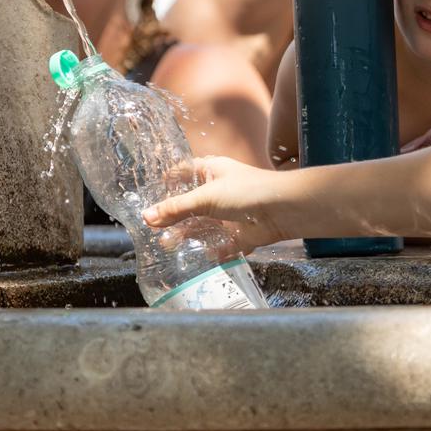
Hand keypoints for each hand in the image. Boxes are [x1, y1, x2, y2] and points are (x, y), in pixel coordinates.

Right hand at [142, 155, 292, 254]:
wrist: (283, 210)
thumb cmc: (246, 192)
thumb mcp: (206, 198)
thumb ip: (176, 209)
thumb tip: (147, 216)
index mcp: (212, 172)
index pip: (183, 173)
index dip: (167, 183)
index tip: (146, 197)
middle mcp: (219, 191)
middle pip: (190, 204)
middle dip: (173, 216)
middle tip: (152, 229)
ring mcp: (229, 213)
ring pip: (203, 225)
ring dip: (188, 235)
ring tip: (167, 246)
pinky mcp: (240, 233)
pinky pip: (222, 244)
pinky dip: (213, 251)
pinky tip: (200, 257)